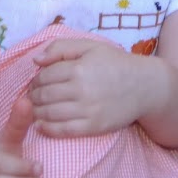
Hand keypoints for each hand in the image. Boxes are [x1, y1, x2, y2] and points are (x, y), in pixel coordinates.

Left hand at [28, 38, 161, 137]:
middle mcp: (81, 90)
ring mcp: (87, 110)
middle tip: (32, 97)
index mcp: (79, 68)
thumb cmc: (116, 64)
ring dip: (36, 112)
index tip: (35, 83)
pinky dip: (47, 128)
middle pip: (43, 95)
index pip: (44, 76)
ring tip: (35, 109)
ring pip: (49, 113)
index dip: (35, 80)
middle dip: (33, 96)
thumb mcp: (91, 46)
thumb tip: (35, 61)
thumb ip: (61, 48)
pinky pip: (62, 130)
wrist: (145, 86)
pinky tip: (42, 125)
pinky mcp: (93, 127)